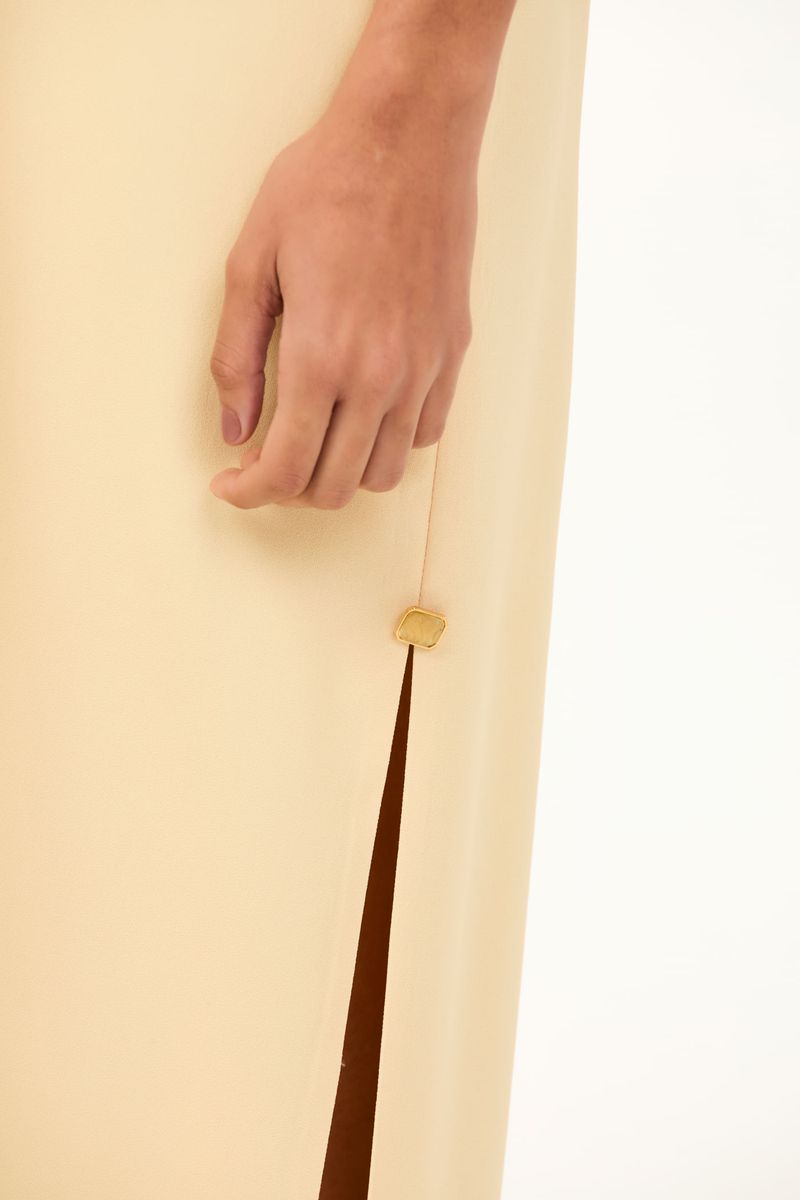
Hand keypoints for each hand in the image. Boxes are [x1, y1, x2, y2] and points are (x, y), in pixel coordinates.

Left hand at [208, 62, 481, 509]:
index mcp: (319, 356)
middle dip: (289, 488)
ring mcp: (423, 370)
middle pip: (334, 487)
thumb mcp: (251, 262)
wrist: (408, 138)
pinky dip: (388, 443)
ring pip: (384, 473)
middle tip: (265, 458)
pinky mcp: (452, 355)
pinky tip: (362, 413)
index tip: (230, 485)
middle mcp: (378, 377)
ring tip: (315, 439)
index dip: (250, 493)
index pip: (284, 469)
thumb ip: (236, 356)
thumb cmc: (325, 185)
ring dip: (341, 472)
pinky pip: (424, 435)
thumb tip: (235, 429)